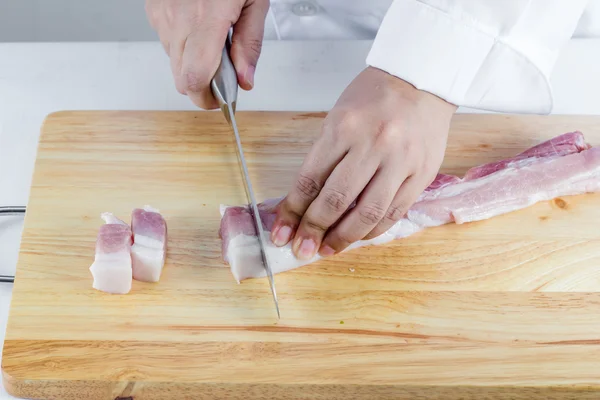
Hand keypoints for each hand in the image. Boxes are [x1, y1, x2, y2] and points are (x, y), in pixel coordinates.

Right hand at [145, 0, 268, 108]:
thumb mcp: (255, 2)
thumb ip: (250, 43)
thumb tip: (246, 79)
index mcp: (206, 18)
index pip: (195, 78)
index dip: (206, 98)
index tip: (221, 100)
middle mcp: (178, 19)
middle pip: (181, 78)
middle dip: (203, 85)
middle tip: (223, 78)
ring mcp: (161, 14)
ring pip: (173, 61)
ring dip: (193, 64)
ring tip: (214, 44)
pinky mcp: (153, 8)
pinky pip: (166, 40)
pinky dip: (183, 45)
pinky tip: (199, 29)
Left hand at [271, 67, 456, 259]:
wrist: (421, 81)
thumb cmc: (372, 98)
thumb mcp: (338, 118)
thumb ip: (323, 159)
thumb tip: (303, 203)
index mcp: (344, 127)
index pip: (311, 180)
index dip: (293, 212)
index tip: (281, 233)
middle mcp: (373, 145)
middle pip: (337, 200)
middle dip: (314, 230)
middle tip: (302, 249)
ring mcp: (401, 162)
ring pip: (368, 213)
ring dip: (343, 238)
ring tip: (327, 250)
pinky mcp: (422, 174)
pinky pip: (394, 213)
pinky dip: (373, 230)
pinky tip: (358, 237)